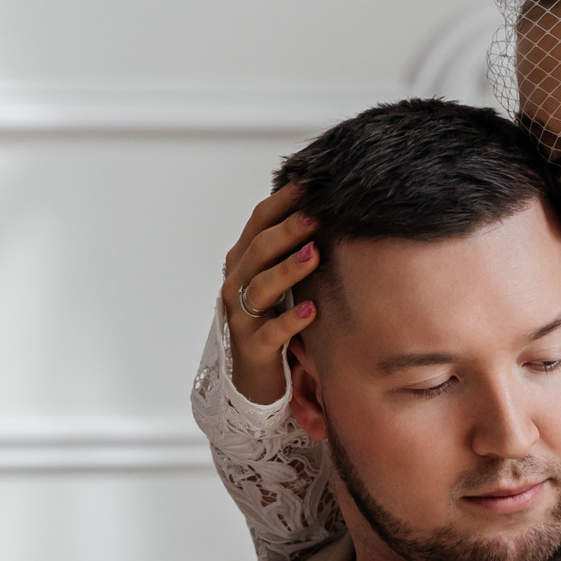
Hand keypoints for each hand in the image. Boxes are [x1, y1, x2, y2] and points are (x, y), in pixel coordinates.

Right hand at [221, 182, 321, 402]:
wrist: (254, 376)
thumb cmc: (271, 318)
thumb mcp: (277, 279)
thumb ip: (289, 248)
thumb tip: (324, 207)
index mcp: (242, 261)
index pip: (258, 222)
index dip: (281, 202)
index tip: (307, 184)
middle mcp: (236, 284)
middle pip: (259, 250)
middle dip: (287, 231)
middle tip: (315, 216)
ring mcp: (242, 317)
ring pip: (261, 288)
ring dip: (289, 269)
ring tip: (315, 255)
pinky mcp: (254, 347)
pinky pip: (272, 332)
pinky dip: (292, 320)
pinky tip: (312, 310)